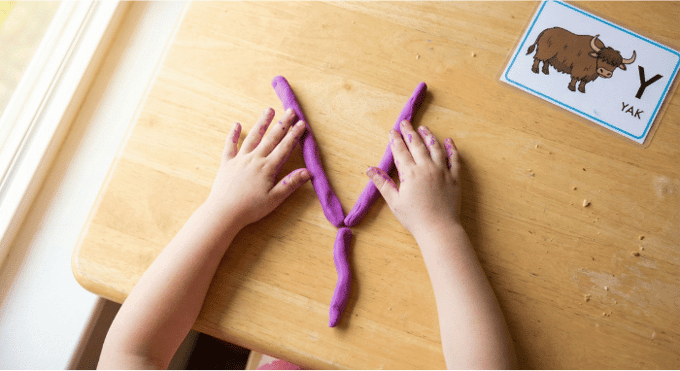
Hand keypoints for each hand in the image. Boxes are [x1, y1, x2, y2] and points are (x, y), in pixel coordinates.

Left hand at [205, 108, 309, 228]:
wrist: (224, 212)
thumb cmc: (251, 208)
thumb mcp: (275, 198)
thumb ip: (290, 183)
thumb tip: (307, 172)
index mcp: (267, 168)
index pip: (284, 148)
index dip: (294, 135)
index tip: (301, 123)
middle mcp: (254, 159)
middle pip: (271, 138)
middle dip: (282, 124)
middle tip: (290, 111)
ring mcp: (240, 159)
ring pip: (253, 137)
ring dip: (261, 123)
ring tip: (269, 110)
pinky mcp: (227, 163)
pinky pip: (230, 146)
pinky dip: (233, 135)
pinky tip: (236, 124)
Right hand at [367, 120, 460, 238]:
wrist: (439, 228)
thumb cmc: (414, 218)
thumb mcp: (394, 201)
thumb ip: (383, 183)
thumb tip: (370, 170)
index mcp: (410, 173)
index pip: (400, 151)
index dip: (395, 140)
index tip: (392, 131)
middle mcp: (426, 168)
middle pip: (417, 145)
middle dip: (410, 132)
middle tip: (405, 123)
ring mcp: (442, 171)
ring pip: (435, 148)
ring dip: (429, 136)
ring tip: (424, 128)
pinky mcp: (454, 178)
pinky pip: (454, 159)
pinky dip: (452, 149)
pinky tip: (448, 141)